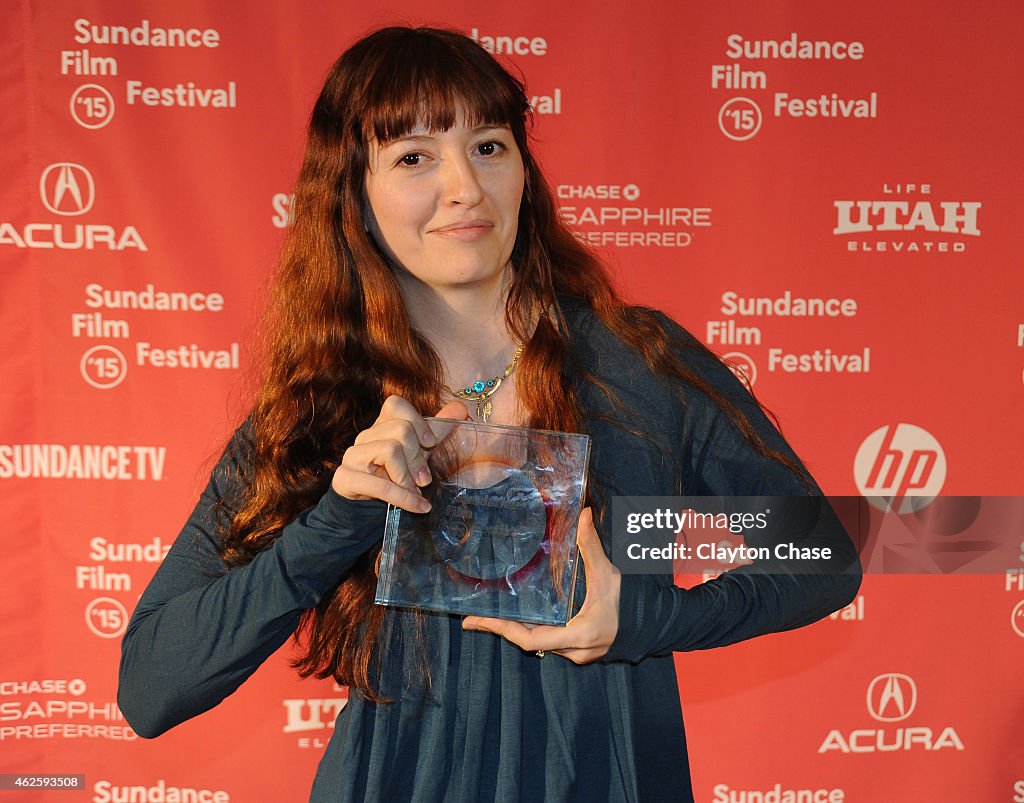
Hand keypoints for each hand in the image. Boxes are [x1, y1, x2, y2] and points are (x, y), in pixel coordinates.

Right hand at [332, 395, 468, 511]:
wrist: (365, 511)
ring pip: (390, 450)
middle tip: (426, 479)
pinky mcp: (344, 478)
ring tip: (418, 491)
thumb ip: (437, 431)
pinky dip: (405, 498)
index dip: (418, 421)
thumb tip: (460, 408)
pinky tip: (421, 507)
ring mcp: (352, 456)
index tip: (431, 443)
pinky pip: (380, 485)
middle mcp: (365, 437)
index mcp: (381, 426)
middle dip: (418, 457)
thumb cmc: (396, 478)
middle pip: (400, 430)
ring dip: (409, 477)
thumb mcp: (419, 455)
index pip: (395, 405)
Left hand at [462, 508, 620, 663]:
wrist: (654, 624)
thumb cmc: (631, 601)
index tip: (481, 622)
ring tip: (488, 618)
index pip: (531, 639)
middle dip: (501, 630)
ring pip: (538, 643)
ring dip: (515, 631)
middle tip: (472, 620)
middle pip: (529, 642)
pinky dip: (531, 630)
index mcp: (578, 635)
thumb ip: (592, 546)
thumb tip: (584, 514)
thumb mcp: (608, 574)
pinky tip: (518, 620)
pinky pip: (549, 642)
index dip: (504, 630)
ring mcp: (576, 654)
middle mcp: (574, 651)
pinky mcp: (579, 651)